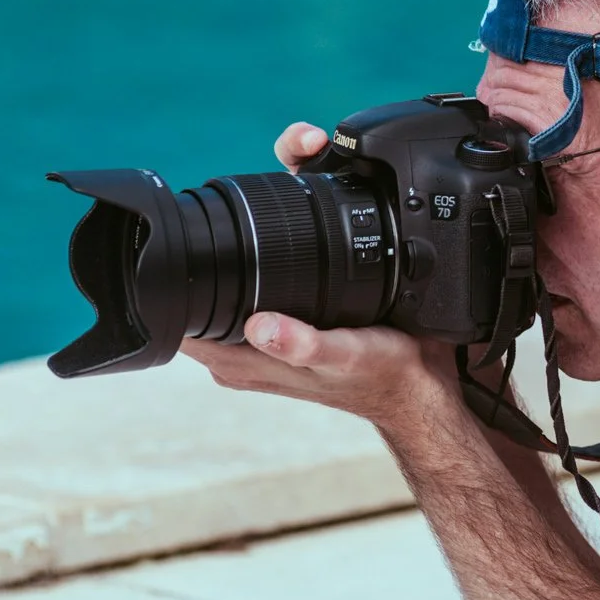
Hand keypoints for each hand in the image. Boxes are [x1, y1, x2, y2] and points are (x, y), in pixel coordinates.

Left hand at [178, 121, 461, 430]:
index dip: (183, 273)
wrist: (417, 383)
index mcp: (241, 360)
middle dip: (210, 252)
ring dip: (236, 256)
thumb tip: (260, 325)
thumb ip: (305, 344)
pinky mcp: (282, 328)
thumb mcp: (348, 355)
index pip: (182, 315)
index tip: (203, 235)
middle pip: (200, 291)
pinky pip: (254, 291)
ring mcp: (259, 340)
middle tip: (240, 216)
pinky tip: (283, 251)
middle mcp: (243, 351)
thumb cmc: (384, 374)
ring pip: (226, 287)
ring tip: (261, 223)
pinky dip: (261, 267)